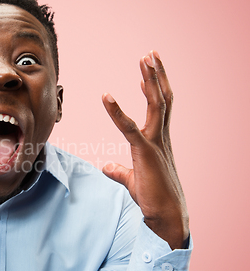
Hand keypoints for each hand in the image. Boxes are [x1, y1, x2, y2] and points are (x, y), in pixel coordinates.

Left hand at [102, 50, 188, 248]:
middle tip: (150, 54)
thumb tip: (107, 166)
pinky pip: (129, 127)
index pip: (159, 107)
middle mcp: (161, 137)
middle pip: (161, 98)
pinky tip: (105, 96)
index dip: (154, 88)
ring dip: (150, 80)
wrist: (166, 216)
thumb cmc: (153, 198)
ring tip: (145, 58)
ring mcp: (156, 143)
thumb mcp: (132, 179)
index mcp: (159, 140)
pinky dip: (116, 111)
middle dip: (156, 75)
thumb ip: (119, 171)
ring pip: (156, 104)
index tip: (145, 72)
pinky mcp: (145, 153)